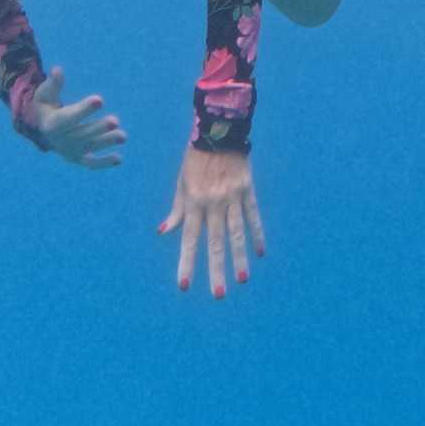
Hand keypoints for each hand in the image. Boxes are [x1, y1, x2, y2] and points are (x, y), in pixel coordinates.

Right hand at [24, 67, 126, 168]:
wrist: (42, 127)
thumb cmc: (46, 105)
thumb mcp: (45, 94)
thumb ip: (53, 84)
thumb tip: (57, 70)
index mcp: (50, 125)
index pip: (67, 118)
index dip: (83, 110)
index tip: (100, 99)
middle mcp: (59, 141)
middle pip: (81, 135)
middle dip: (99, 128)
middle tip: (116, 121)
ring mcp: (68, 151)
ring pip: (89, 148)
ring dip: (106, 143)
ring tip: (123, 136)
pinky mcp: (77, 158)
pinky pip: (90, 163)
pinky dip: (103, 163)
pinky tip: (119, 159)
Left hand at [159, 146, 264, 297]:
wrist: (218, 131)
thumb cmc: (195, 159)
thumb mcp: (181, 183)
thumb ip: (176, 210)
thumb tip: (164, 232)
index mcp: (194, 202)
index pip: (189, 239)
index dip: (187, 262)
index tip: (184, 285)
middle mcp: (213, 203)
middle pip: (215, 242)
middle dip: (216, 270)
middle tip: (218, 295)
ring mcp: (232, 197)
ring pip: (236, 233)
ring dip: (239, 258)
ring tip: (242, 280)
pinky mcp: (247, 190)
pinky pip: (253, 216)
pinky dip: (257, 234)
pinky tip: (260, 252)